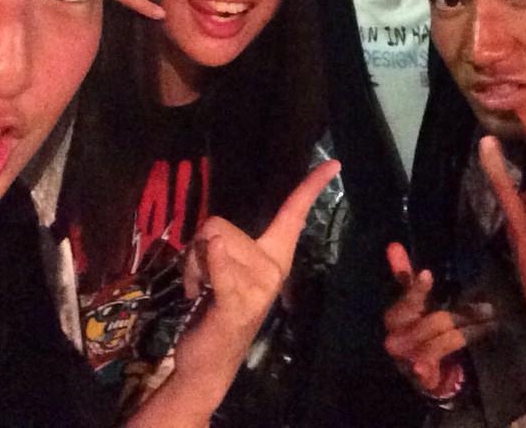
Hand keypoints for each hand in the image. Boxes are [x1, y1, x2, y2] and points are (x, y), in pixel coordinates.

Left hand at [174, 160, 340, 381]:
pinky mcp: (239, 306)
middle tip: (202, 280)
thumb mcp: (221, 268)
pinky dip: (215, 262)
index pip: (294, 213)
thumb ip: (221, 244)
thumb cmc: (215, 308)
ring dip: (191, 267)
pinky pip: (223, 272)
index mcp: (274, 256)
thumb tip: (213, 239)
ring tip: (200, 293)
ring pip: (210, 244)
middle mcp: (272, 268)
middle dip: (197, 248)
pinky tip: (213, 256)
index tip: (334, 163)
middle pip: (220, 225)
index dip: (312, 186)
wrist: (208, 363)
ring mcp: (259, 288)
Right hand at [383, 242, 493, 394]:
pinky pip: (440, 363)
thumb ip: (404, 276)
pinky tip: (447, 362)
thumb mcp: (412, 303)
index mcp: (395, 315)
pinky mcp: (419, 376)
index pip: (408, 298)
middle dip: (462, 314)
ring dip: (468, 332)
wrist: (418, 370)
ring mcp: (407, 358)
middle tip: (488, 308)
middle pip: (434, 320)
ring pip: (444, 340)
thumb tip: (393, 245)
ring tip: (489, 325)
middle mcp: (396, 336)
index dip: (417, 288)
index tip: (427, 274)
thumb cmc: (417, 328)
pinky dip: (440, 361)